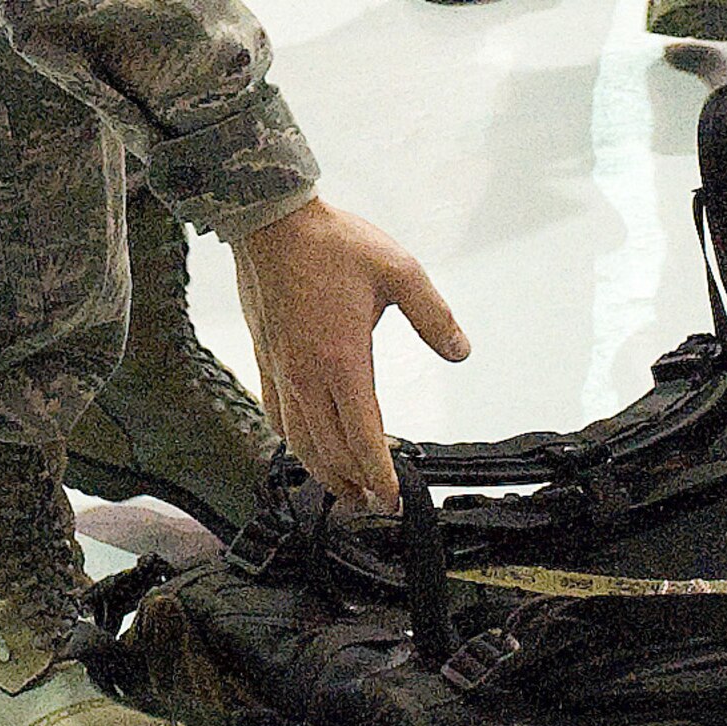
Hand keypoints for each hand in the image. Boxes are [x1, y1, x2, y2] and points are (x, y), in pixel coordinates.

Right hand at [232, 197, 468, 508]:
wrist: (269, 219)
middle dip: (356, 485)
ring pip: (301, 443)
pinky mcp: (266, 362)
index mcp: (342, 360)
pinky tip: (309, 451)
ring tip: (348, 491)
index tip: (392, 497)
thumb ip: (435, 315)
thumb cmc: (330, 242)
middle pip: (330, 452)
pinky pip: (278, 418)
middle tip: (378, 505)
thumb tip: (460, 350)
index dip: (379, 473)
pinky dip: (296, 445)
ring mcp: (282, 372)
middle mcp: (306, 376)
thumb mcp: (399, 271)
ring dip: (325, 474)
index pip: (362, 437)